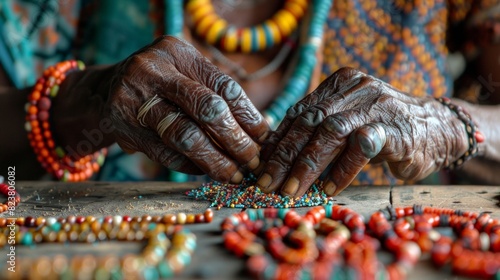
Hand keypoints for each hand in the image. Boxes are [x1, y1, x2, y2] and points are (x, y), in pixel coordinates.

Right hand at [108, 36, 268, 181]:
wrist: (104, 90)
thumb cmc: (159, 83)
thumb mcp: (183, 73)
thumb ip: (214, 93)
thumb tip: (257, 131)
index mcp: (177, 52)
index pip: (224, 87)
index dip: (248, 116)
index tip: (264, 138)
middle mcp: (153, 70)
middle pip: (207, 109)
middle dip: (235, 140)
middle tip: (253, 161)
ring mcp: (134, 98)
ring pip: (185, 136)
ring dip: (215, 160)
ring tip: (234, 174)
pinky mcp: (122, 126)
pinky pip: (164, 153)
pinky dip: (189, 166)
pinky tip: (205, 171)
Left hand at [256, 67, 467, 196]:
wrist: (437, 129)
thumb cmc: (383, 130)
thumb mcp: (347, 123)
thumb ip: (318, 130)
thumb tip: (276, 154)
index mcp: (338, 84)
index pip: (298, 112)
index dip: (277, 141)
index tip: (260, 166)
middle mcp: (355, 88)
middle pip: (309, 122)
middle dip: (284, 156)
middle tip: (267, 183)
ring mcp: (375, 105)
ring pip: (330, 132)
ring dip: (307, 165)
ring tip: (291, 190)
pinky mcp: (394, 128)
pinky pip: (360, 148)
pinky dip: (341, 171)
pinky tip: (329, 189)